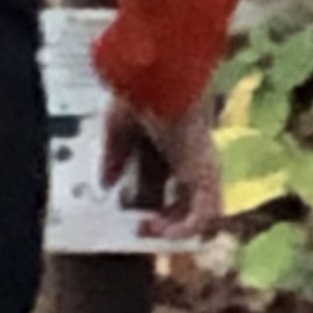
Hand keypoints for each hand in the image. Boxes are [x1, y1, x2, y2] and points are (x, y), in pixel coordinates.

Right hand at [101, 87, 222, 242]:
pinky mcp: (206, 177)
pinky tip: (157, 229)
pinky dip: (182, 231)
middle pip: (178, 204)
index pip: (159, 185)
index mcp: (168, 148)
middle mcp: (187, 162)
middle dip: (158, 221)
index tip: (121, 210)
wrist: (163, 81)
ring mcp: (201, 172)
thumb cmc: (141, 94)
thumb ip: (113, 156)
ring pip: (197, 217)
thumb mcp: (117, 128)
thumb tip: (106, 185)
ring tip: (145, 229)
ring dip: (171, 231)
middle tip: (136, 228)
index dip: (141, 203)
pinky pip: (203, 218)